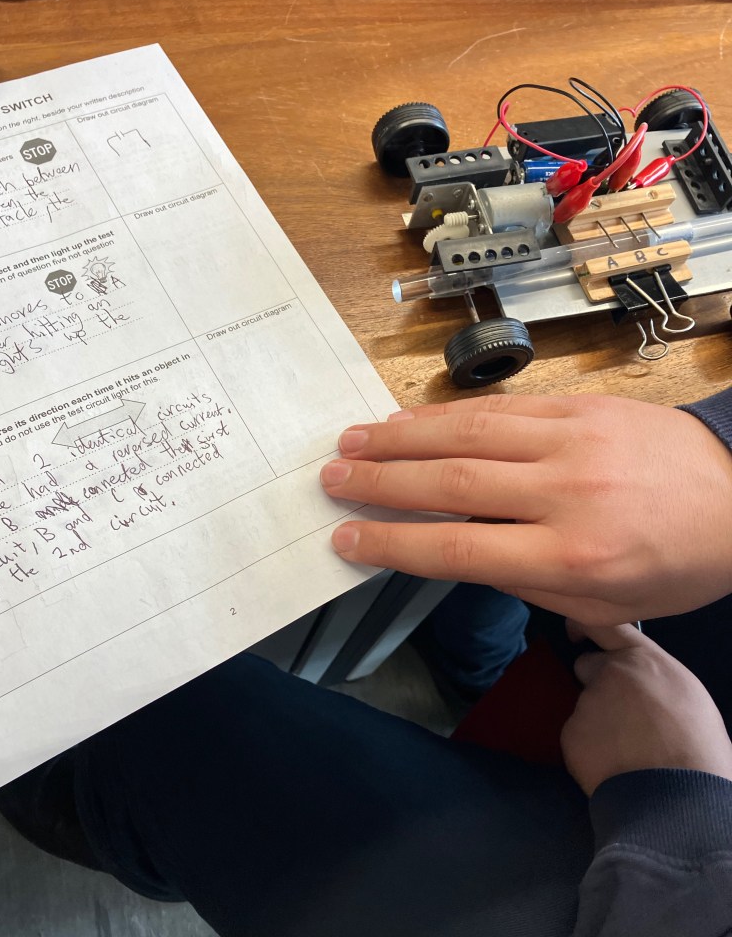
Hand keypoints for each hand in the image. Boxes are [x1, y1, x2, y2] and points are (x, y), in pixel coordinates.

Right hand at [319, 392, 731, 623]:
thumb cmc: (678, 562)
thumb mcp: (605, 604)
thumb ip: (526, 580)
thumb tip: (459, 550)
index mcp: (572, 556)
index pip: (458, 550)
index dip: (393, 544)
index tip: (347, 538)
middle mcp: (565, 492)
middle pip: (450, 483)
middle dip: (380, 481)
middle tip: (330, 478)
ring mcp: (571, 439)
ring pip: (466, 433)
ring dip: (401, 436)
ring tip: (353, 440)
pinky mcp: (579, 405)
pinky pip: (500, 406)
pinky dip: (448, 413)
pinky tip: (413, 418)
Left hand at [560, 620, 731, 795]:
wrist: (679, 798)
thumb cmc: (699, 749)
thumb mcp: (688, 697)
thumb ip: (656, 680)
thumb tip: (645, 687)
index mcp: (644, 660)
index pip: (605, 626)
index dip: (585, 625)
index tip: (575, 632)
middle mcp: (610, 673)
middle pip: (586, 667)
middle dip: (595, 683)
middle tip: (619, 715)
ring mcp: (587, 703)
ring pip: (585, 708)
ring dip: (597, 724)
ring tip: (625, 752)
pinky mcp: (571, 734)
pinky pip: (577, 739)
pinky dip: (589, 752)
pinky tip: (612, 768)